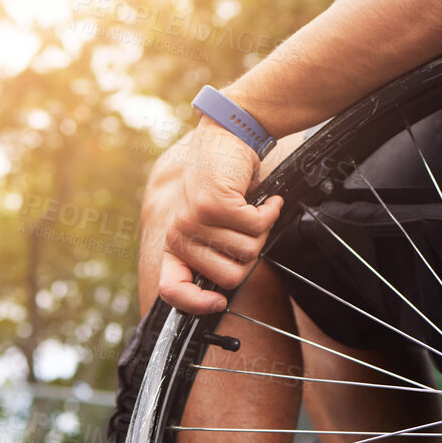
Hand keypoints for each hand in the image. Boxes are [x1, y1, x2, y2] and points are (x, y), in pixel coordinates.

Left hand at [156, 119, 284, 314]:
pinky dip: (269, 212)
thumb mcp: (210, 224)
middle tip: (248, 230)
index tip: (219, 302)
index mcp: (175, 244)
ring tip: (253, 209)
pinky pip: (256, 227)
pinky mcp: (214, 204)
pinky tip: (264, 199)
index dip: (196, 305)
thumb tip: (223, 292)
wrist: (227, 137)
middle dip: (251, 256)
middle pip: (229, 278)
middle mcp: (179, 233)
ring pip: (248, 252)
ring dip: (262, 229)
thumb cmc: (224, 185)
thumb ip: (213, 254)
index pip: (172, 290)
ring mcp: (194, 219)